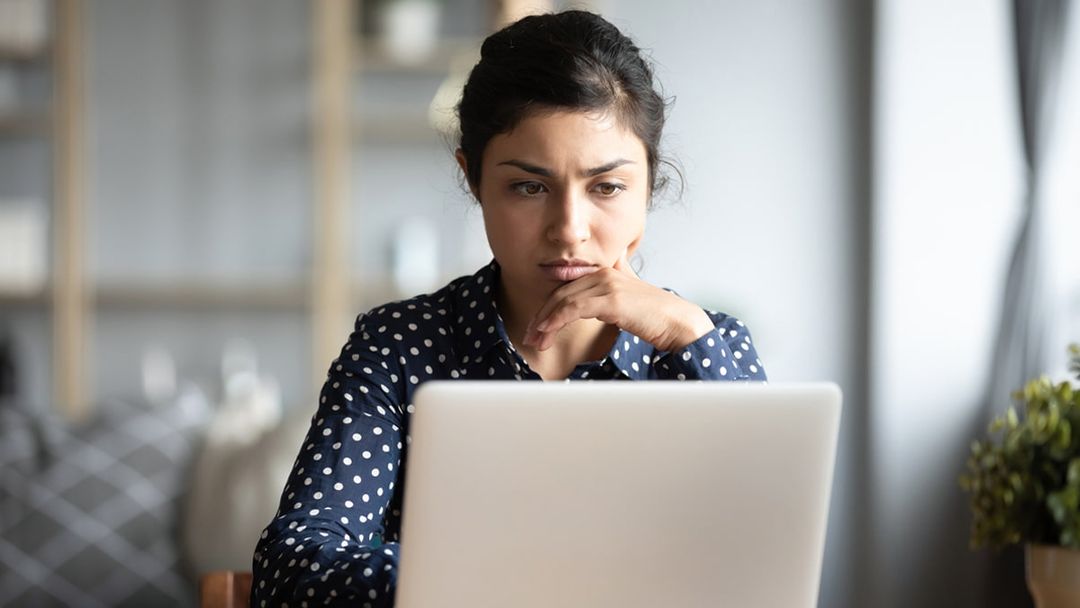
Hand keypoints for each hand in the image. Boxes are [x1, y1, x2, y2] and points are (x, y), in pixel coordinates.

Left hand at [522, 253, 714, 351]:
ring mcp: (607, 285)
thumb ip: (615, 284)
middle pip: (560, 294)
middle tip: (530, 337)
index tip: (536, 327)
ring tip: (536, 342)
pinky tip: (547, 332)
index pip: (565, 288)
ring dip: (544, 323)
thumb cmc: (654, 315)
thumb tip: (607, 277)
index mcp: (604, 272)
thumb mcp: (628, 295)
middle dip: (541, 317)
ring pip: (563, 301)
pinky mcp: (611, 300)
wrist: (677, 322)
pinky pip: (573, 308)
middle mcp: (603, 274)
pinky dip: (556, 320)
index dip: (548, 307)